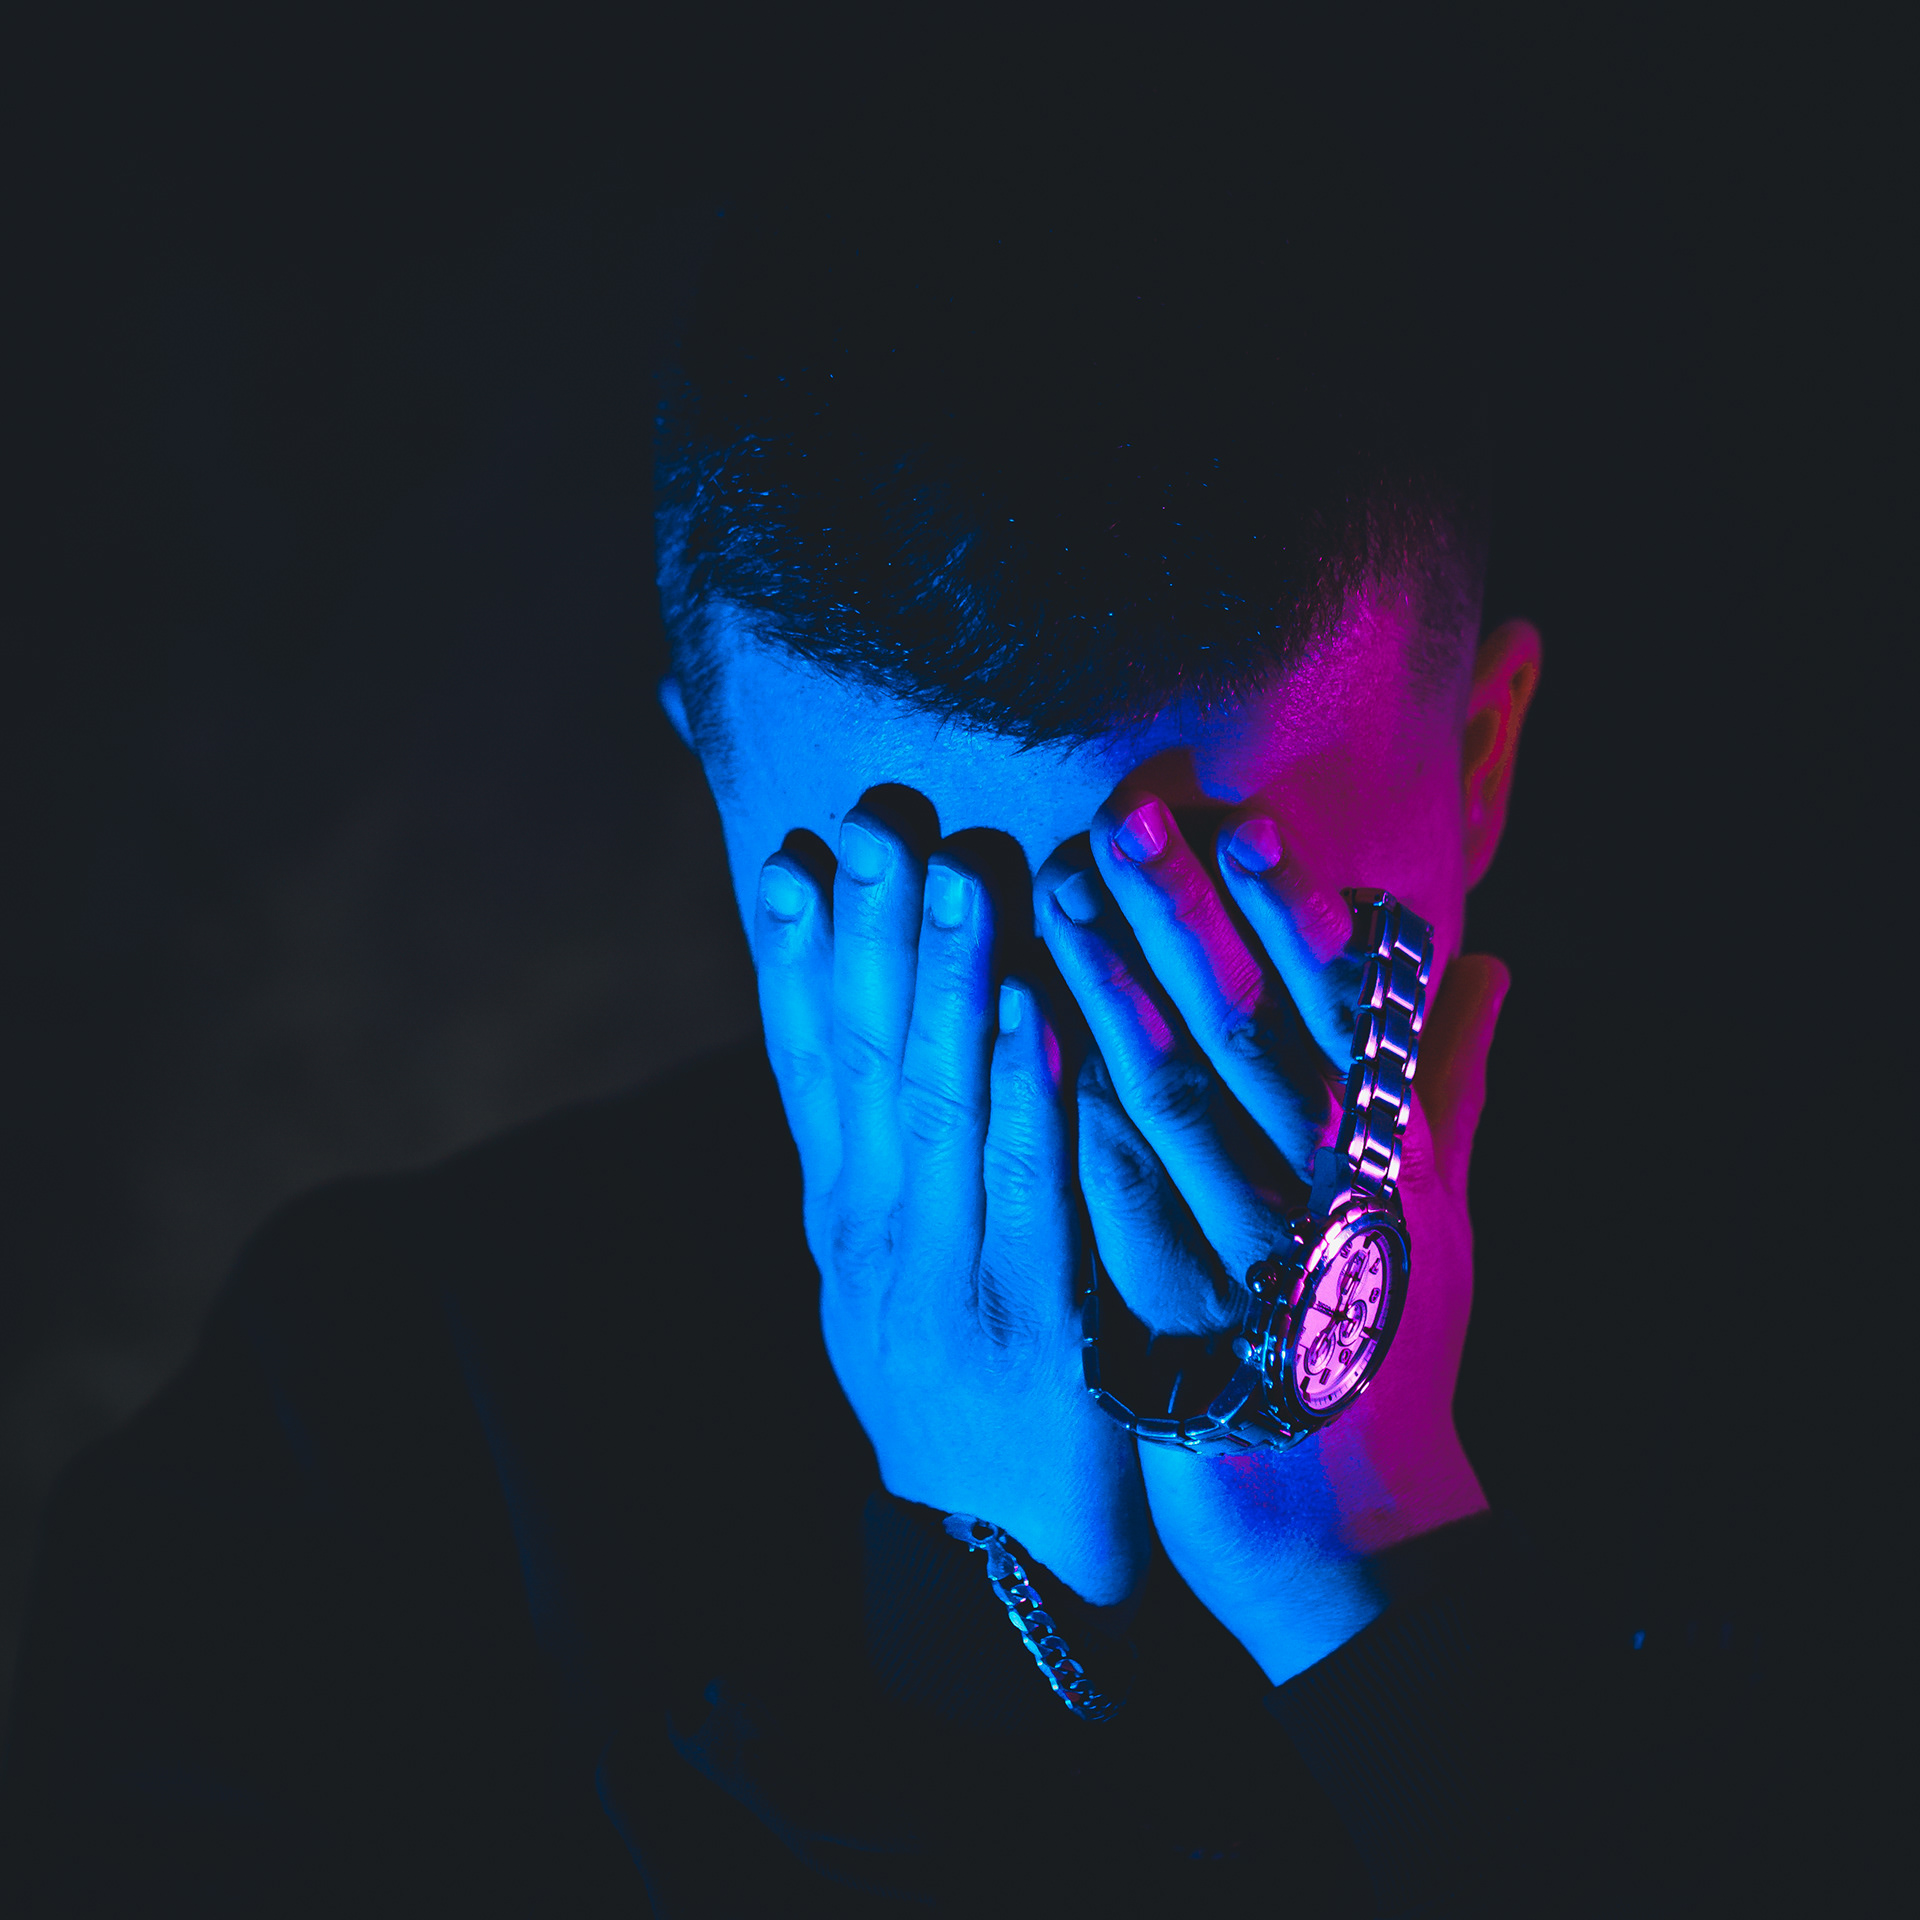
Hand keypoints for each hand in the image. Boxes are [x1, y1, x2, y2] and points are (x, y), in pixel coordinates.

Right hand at [753, 790, 1149, 1605]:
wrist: (1000, 1548)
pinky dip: (1027, 1095)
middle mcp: (875, 1240)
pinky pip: (1028, 1190)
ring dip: (947, 986)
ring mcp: (947, 1280)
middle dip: (870, 940)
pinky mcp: (1033, 1325)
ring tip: (955, 876)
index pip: (806, 1068)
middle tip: (876, 827)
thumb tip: (858, 1042)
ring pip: (938, 1108)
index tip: (793, 860)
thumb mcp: (883, 1277)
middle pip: (866, 1066)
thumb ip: (874, 1167)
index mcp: (841, 1218)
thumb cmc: (956, 1384)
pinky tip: (1033, 1011)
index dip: (797, 963)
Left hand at [1038, 793, 1506, 1681]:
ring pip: (1174, 1108)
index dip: (1293, 917)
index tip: (1244, 823)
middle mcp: (1326, 1200)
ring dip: (1111, 992)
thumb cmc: (1388, 1350)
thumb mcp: (1437, 1218)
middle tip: (1123, 816)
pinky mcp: (1176, 1330)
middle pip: (1248, 1039)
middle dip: (1184, 920)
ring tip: (1055, 893)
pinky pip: (1120, 1211)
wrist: (1355, 1530)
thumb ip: (1450, 1086)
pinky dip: (1078, 1123)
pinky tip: (1027, 1045)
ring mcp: (1248, 1264)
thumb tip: (1487, 965)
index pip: (1346, 1016)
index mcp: (1390, 1163)